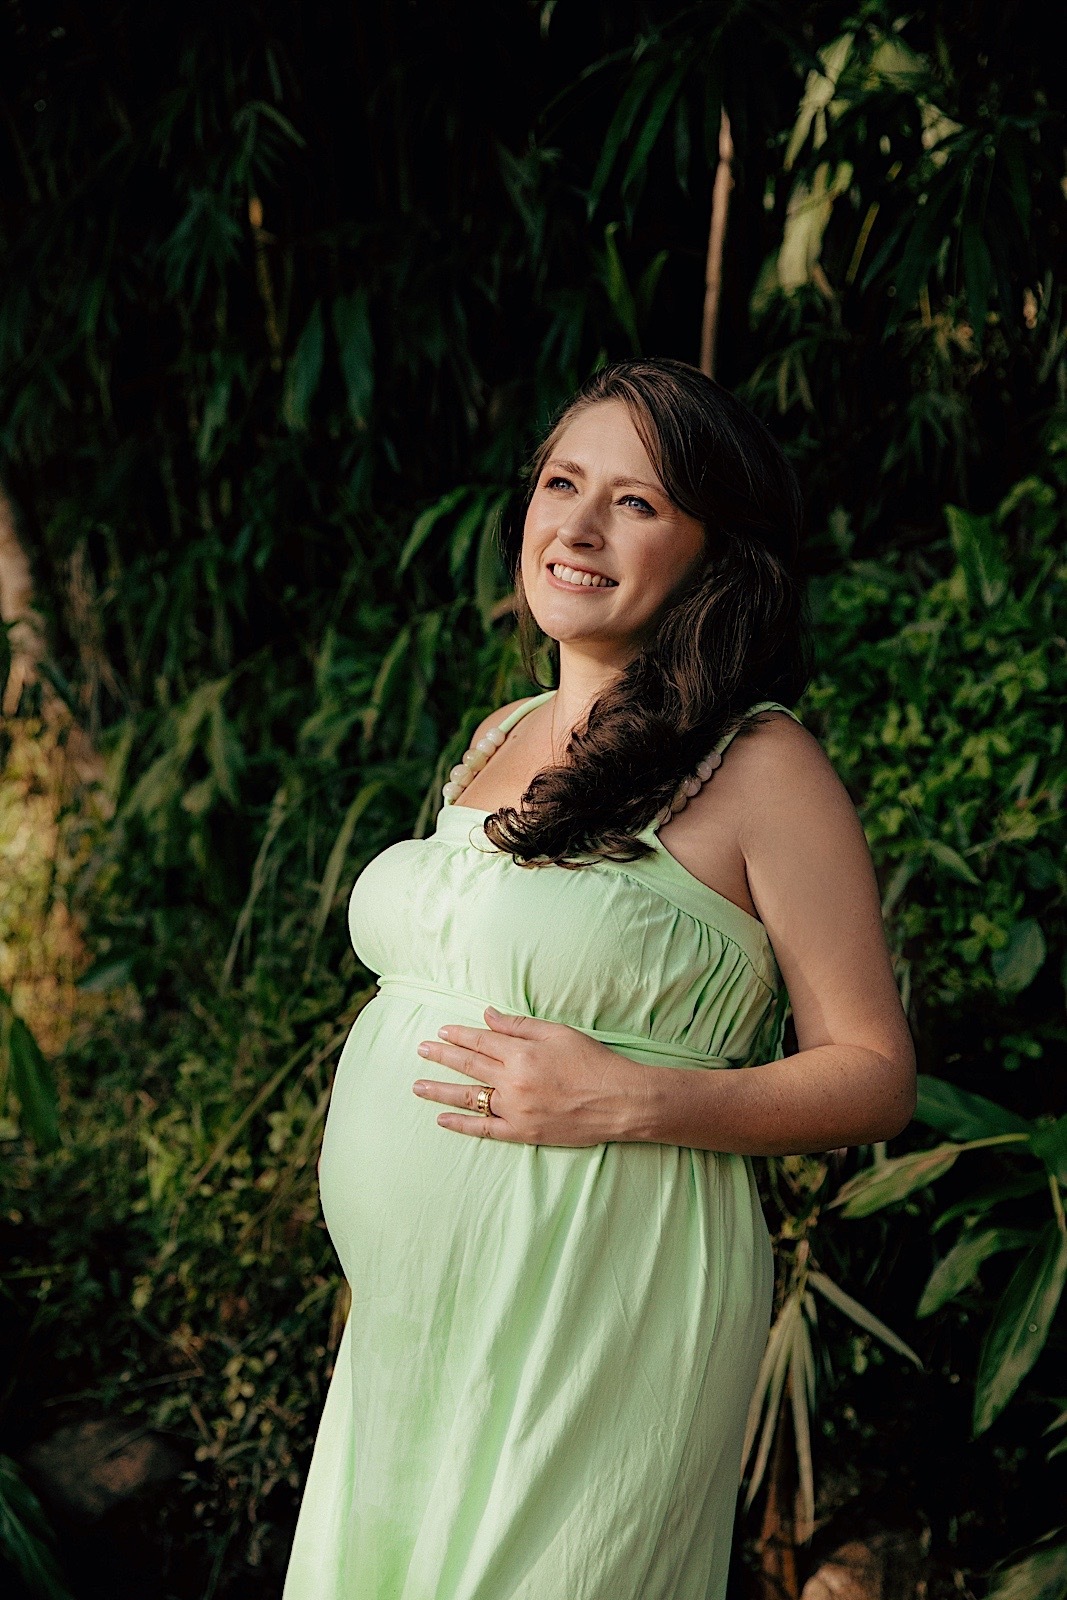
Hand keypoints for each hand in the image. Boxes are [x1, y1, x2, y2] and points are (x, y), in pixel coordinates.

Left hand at [413, 1006, 636, 1145]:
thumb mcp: (558, 1032)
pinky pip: (484, 1129)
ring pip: (469, 1097)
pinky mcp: (523, 1132)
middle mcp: (513, 1080)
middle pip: (469, 1065)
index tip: (440, 1032)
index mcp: (522, 1053)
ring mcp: (515, 1109)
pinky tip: (442, 1120)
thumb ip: (519, 1025)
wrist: (620, 1101)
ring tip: (418, 1086)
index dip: (459, 1035)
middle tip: (420, 1050)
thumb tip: (487, 1016)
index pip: (481, 1041)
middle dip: (442, 1056)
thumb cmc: (593, 1061)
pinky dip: (461, 1125)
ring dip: (441, 1090)